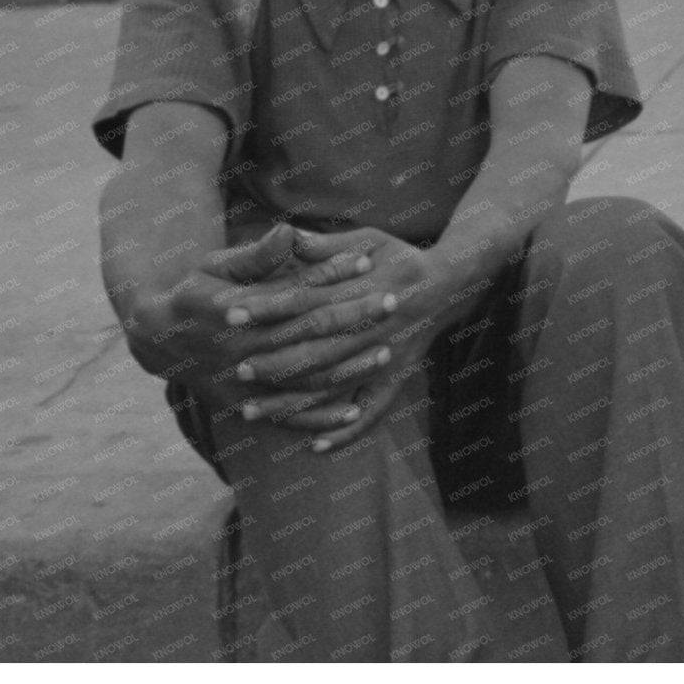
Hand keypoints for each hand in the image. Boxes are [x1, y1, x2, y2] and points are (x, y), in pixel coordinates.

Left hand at [225, 229, 461, 451]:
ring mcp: (387, 356)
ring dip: (292, 403)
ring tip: (251, 412)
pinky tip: (315, 447)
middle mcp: (374, 326)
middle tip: (237, 370)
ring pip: (334, 386)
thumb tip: (284, 235)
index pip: (307, 299)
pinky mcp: (398, 379)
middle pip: (317, 348)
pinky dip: (346, 431)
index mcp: (364, 288)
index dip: (269, 307)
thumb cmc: (400, 258)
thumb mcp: (367, 240)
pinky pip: (373, 412)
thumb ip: (324, 245)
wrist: (451, 284)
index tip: (232, 313)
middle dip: (274, 362)